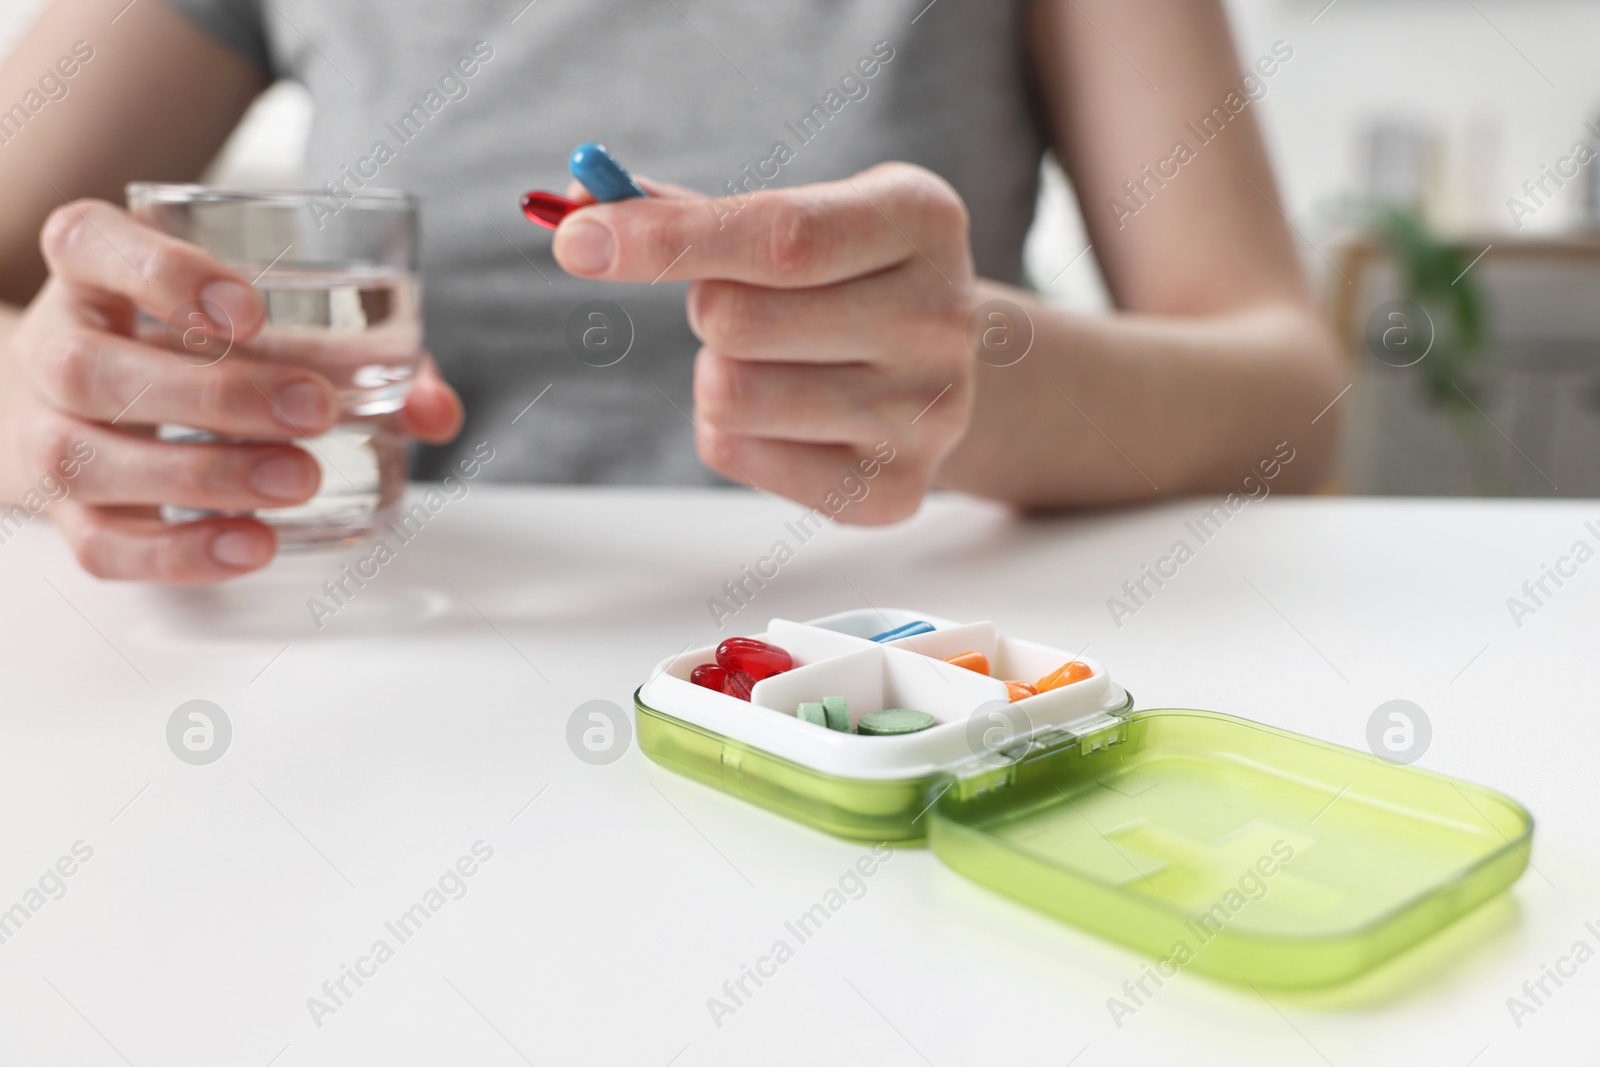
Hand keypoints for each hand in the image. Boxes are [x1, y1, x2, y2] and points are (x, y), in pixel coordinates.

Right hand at [0, 200, 461, 582]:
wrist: (103, 407)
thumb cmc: (202, 351)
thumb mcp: (268, 326)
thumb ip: (358, 355)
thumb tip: (437, 410)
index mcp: (94, 272)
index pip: (89, 242)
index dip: (161, 271)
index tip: (250, 308)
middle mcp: (55, 346)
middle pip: (89, 365)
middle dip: (214, 394)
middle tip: (316, 409)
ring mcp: (45, 434)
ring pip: (87, 458)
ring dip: (202, 475)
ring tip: (299, 480)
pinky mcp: (69, 516)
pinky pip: (100, 546)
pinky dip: (181, 553)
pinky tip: (256, 545)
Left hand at [552, 163, 977, 522]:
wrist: (956, 370)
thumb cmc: (852, 277)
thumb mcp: (802, 216)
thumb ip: (694, 211)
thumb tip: (576, 206)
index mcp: (920, 220)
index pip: (779, 238)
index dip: (668, 240)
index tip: (578, 241)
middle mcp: (939, 316)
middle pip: (737, 320)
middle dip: (705, 310)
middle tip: (741, 306)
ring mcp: (926, 412)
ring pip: (729, 394)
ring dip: (715, 374)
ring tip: (770, 362)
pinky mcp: (894, 490)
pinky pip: (737, 455)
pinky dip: (730, 432)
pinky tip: (784, 415)